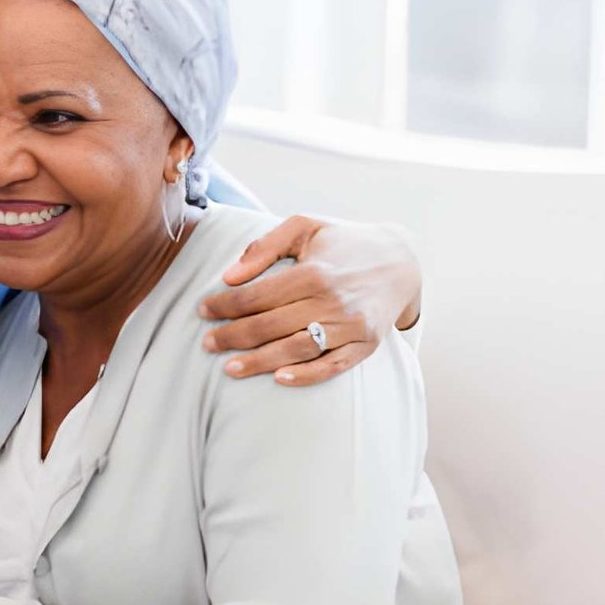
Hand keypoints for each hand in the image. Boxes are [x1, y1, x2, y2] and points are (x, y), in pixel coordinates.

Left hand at [199, 215, 421, 386]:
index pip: (256, 296)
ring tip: (229, 369)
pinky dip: (305, 376)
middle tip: (207, 344)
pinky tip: (278, 379)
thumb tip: (229, 276)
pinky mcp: (366, 345)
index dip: (224, 305)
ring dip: (259, 362)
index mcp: (314, 272)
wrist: (401, 260)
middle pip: (270, 326)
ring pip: (296, 350)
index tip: (203, 311)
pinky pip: (332, 367)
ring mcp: (352, 326)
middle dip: (232, 336)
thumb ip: (265, 246)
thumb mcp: (305, 226)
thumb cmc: (343, 241)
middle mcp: (332, 301)